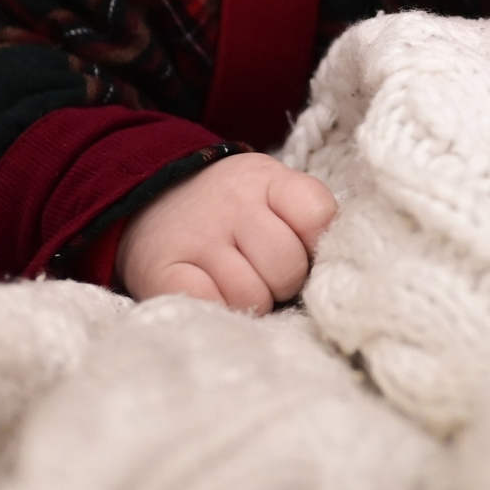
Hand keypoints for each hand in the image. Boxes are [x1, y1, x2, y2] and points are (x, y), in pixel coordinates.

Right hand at [119, 152, 337, 312]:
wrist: (152, 198)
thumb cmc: (233, 209)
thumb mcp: (273, 191)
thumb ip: (308, 218)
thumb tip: (337, 267)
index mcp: (267, 180)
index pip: (318, 216)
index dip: (317, 245)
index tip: (303, 248)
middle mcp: (232, 204)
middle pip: (288, 267)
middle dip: (285, 282)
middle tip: (266, 273)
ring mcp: (196, 238)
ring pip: (252, 296)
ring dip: (252, 302)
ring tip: (238, 284)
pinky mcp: (163, 272)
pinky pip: (208, 305)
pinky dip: (216, 309)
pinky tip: (211, 294)